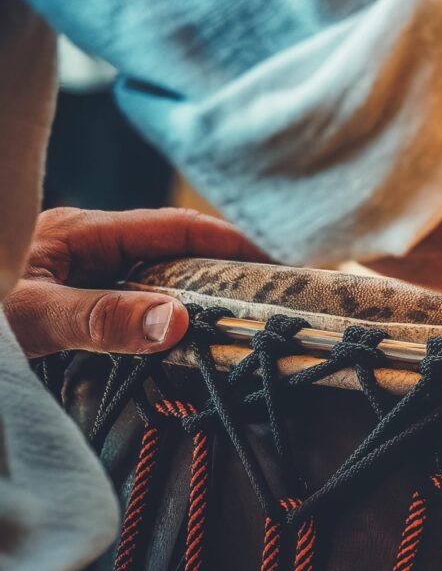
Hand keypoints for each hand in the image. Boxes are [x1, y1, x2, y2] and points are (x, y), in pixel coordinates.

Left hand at [8, 207, 267, 357]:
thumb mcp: (31, 318)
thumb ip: (102, 319)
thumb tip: (179, 322)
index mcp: (80, 231)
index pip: (175, 227)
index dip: (231, 243)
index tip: (279, 270)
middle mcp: (83, 244)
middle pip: (171, 251)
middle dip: (222, 272)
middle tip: (271, 306)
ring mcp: (76, 270)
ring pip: (152, 278)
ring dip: (193, 299)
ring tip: (238, 327)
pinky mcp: (68, 298)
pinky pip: (130, 301)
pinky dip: (162, 317)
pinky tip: (178, 343)